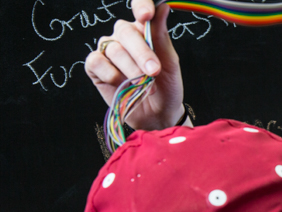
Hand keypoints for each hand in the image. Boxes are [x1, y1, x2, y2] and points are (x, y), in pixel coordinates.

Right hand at [85, 0, 184, 129]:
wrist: (158, 115)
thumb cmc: (166, 87)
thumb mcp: (170, 64)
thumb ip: (162, 37)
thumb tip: (163, 8)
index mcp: (144, 30)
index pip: (140, 8)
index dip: (141, 6)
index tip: (146, 15)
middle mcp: (124, 36)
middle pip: (125, 31)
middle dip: (141, 53)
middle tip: (153, 71)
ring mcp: (108, 50)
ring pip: (114, 49)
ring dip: (131, 70)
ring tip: (145, 85)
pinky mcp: (95, 66)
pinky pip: (97, 62)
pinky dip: (112, 74)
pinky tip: (122, 84)